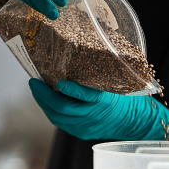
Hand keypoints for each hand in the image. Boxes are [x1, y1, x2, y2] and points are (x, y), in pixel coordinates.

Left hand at [29, 79, 168, 140]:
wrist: (133, 121)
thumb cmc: (125, 96)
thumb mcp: (119, 80)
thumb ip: (103, 67)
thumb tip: (95, 36)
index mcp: (106, 101)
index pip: (88, 97)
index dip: (73, 91)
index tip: (60, 82)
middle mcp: (94, 116)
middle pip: (64, 109)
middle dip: (45, 95)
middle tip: (34, 82)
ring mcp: (86, 126)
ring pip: (58, 117)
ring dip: (43, 103)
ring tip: (36, 89)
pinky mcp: (81, 132)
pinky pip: (60, 123)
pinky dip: (50, 110)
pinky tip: (44, 100)